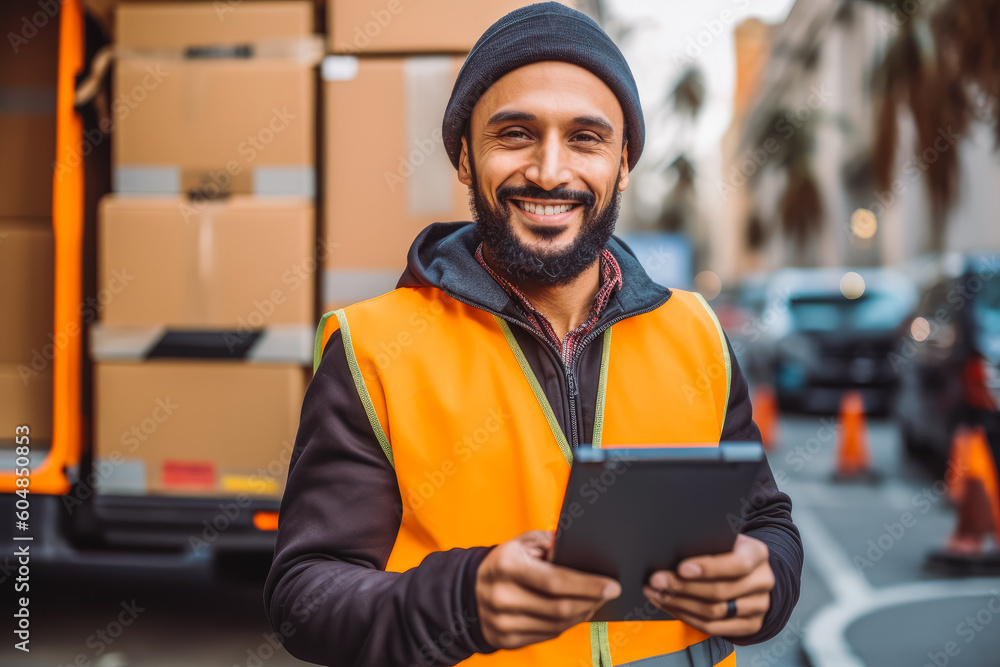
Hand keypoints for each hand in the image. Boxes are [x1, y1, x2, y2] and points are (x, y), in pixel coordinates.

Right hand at [476, 530, 621, 649]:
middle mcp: (502, 596)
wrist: (470, 590)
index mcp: (506, 566)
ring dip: (581, 614)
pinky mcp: (505, 640)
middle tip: (607, 594)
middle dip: (590, 601)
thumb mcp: (523, 542)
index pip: (555, 580)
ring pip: (556, 625)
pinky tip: (574, 613)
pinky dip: (566, 625)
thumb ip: (551, 543)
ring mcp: (502, 622)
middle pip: (559, 608)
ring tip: (593, 602)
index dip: (587, 585)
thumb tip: (579, 553)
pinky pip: (547, 635)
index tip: (612, 586)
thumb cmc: (505, 562)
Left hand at [643, 534, 773, 636]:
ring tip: (657, 593)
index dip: (708, 568)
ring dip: (679, 604)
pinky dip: (686, 617)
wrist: (752, 573)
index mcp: (757, 554)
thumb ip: (706, 545)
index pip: (737, 564)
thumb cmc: (728, 551)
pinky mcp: (750, 625)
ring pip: (714, 612)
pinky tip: (669, 606)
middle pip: (720, 591)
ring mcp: (759, 606)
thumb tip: (670, 555)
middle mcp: (763, 581)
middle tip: (657, 581)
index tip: (681, 568)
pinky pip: (713, 628)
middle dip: (682, 587)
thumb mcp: (723, 540)